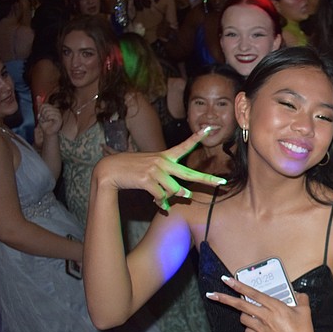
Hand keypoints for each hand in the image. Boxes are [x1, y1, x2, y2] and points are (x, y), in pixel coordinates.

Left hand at [37, 102, 61, 136]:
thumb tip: (38, 96)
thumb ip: (40, 105)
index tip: (42, 115)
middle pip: (45, 108)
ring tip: (47, 120)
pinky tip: (50, 121)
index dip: (41, 110)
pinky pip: (52, 116)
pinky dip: (48, 119)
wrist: (47, 131)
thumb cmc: (45, 123)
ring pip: (48, 112)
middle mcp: (57, 110)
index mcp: (53, 108)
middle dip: (42, 114)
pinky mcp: (60, 119)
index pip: (44, 105)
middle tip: (44, 119)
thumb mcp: (41, 113)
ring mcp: (59, 115)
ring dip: (45, 117)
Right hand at [93, 126, 226, 209]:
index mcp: (165, 156)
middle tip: (222, 183)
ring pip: (174, 190)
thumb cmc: (132, 170)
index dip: (196, 137)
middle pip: (189, 173)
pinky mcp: (147, 180)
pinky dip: (160, 202)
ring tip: (161, 200)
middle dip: (207, 179)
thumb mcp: (151, 168)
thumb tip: (185, 194)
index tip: (209, 129)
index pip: (184, 146)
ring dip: (170, 198)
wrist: (110, 170)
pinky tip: (156, 202)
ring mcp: (155, 170)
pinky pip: (161, 196)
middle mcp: (163, 162)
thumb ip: (168, 180)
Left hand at [210, 275, 318, 331]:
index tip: (227, 280)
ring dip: (243, 314)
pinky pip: (248, 331)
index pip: (253, 293)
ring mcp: (261, 329)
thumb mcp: (305, 310)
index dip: (238, 286)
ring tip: (250, 312)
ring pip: (243, 318)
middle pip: (240, 305)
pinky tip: (256, 326)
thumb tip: (298, 293)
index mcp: (275, 306)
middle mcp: (265, 316)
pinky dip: (249, 328)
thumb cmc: (305, 331)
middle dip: (224, 299)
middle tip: (212, 294)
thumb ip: (301, 298)